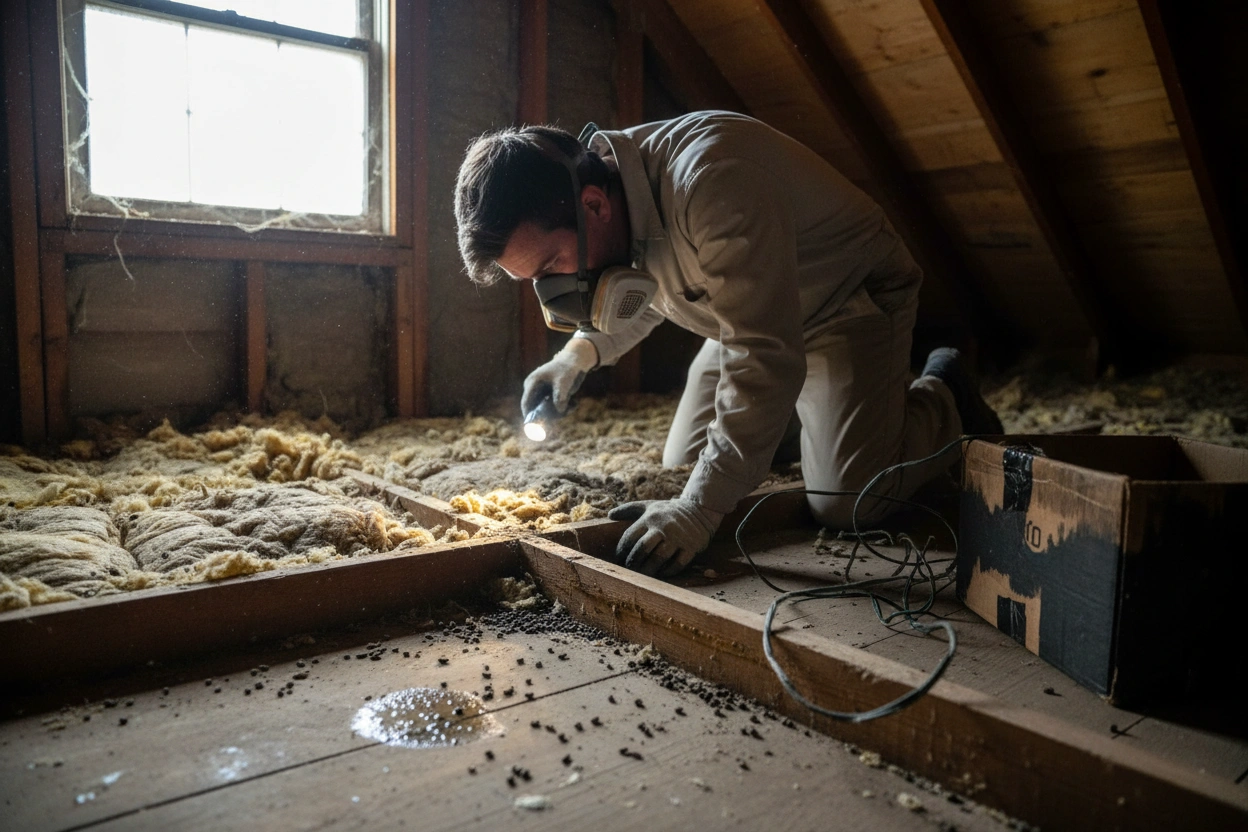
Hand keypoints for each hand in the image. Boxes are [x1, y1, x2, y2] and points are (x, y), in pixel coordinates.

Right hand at [521, 338, 597, 415]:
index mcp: (532, 383)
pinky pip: (552, 408)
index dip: (529, 417)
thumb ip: (560, 397)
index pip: (526, 403)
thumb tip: (559, 412)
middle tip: (565, 413)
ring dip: (559, 413)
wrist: (575, 361)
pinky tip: (574, 402)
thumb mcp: (564, 383)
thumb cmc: (567, 369)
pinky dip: (563, 409)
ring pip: (545, 411)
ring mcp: (540, 393)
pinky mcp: (548, 396)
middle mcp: (533, 389)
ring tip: (573, 405)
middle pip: (536, 409)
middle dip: (550, 416)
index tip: (536, 430)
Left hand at [608, 498, 724, 576]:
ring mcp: (678, 538)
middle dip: (633, 562)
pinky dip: (668, 571)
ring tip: (643, 575)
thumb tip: (609, 515)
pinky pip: (677, 564)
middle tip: (630, 570)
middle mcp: (663, 528)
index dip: (622, 550)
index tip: (619, 559)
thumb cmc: (668, 511)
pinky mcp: (691, 547)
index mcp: (650, 518)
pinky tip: (661, 573)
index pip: (630, 537)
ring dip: (649, 569)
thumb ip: (628, 509)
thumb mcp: (648, 506)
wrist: (699, 510)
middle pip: (642, 549)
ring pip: (659, 558)